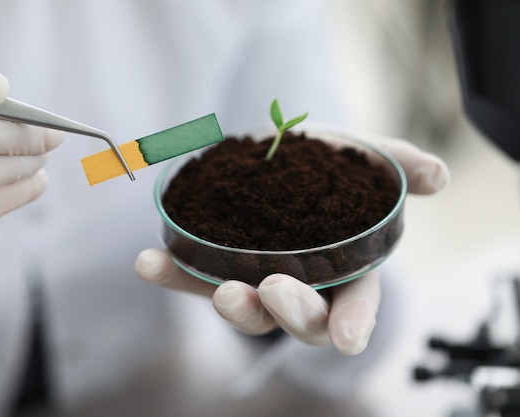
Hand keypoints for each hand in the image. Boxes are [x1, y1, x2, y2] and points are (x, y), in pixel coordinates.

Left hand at [135, 134, 448, 354]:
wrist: (279, 156)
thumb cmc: (328, 166)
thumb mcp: (363, 159)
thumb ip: (397, 165)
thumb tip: (438, 175)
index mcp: (344, 269)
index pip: (356, 305)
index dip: (354, 324)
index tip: (347, 339)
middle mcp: (299, 285)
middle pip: (298, 318)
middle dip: (289, 312)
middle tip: (275, 290)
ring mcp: (254, 280)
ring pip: (245, 310)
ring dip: (231, 305)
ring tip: (221, 291)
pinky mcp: (214, 268)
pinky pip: (192, 277)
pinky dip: (171, 272)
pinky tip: (149, 261)